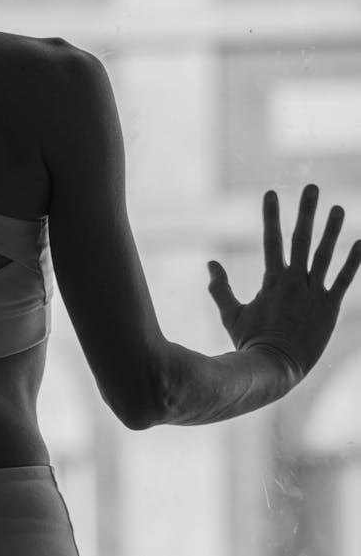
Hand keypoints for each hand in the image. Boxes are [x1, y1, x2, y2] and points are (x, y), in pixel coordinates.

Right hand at [207, 184, 360, 381]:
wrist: (275, 369)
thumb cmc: (250, 342)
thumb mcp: (230, 314)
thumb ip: (219, 287)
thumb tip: (210, 264)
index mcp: (271, 281)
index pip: (271, 240)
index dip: (270, 215)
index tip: (271, 193)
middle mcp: (294, 282)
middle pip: (300, 240)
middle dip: (305, 212)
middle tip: (311, 187)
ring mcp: (313, 295)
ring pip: (324, 256)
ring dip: (332, 230)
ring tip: (338, 208)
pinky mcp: (330, 309)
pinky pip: (344, 281)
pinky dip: (354, 262)